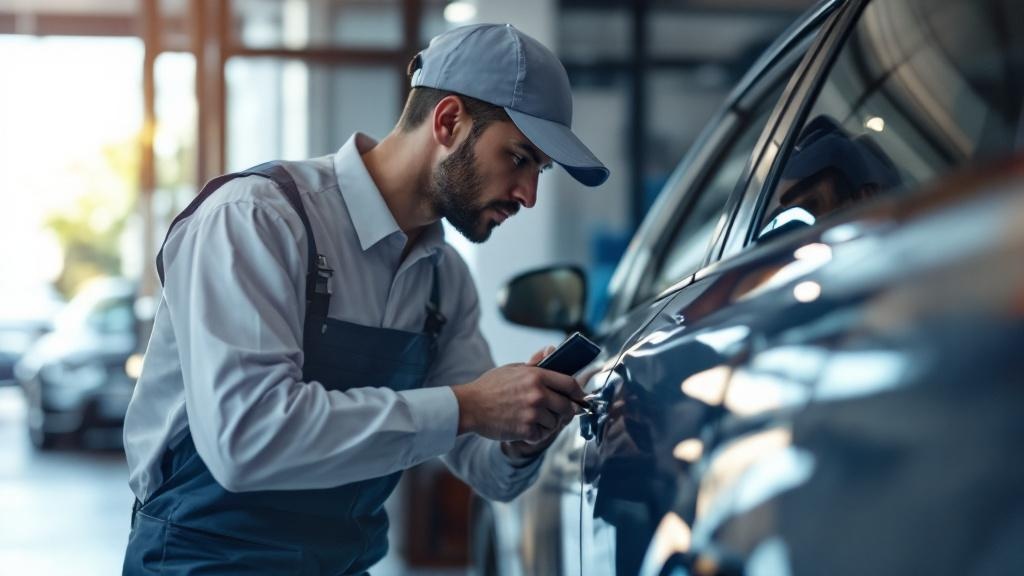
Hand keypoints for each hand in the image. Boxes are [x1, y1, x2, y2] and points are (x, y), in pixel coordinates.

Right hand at [451, 345, 583, 443]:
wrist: (470, 406)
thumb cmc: (490, 386)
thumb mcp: (513, 368)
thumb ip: (535, 363)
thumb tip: (551, 350)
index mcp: (537, 376)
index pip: (570, 384)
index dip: (579, 393)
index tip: (580, 398)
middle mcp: (538, 394)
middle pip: (568, 407)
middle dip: (566, 411)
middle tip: (559, 413)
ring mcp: (533, 413)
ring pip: (555, 423)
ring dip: (547, 423)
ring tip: (533, 419)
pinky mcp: (526, 430)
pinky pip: (542, 435)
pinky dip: (536, 434)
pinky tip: (526, 428)